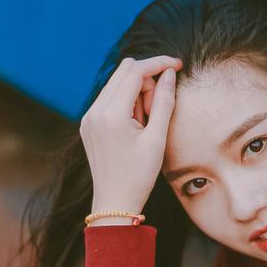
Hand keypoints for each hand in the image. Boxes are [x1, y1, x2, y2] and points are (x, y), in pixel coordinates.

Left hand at [79, 54, 181, 216]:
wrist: (114, 203)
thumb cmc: (138, 175)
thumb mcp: (157, 138)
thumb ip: (163, 102)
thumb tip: (168, 74)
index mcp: (110, 114)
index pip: (134, 71)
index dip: (158, 63)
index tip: (178, 65)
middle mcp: (94, 111)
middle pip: (124, 72)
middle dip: (147, 78)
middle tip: (160, 104)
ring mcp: (88, 117)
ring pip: (116, 84)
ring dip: (137, 90)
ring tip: (147, 120)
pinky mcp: (88, 124)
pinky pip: (109, 99)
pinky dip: (126, 101)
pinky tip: (136, 123)